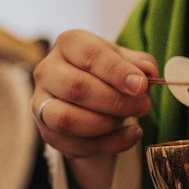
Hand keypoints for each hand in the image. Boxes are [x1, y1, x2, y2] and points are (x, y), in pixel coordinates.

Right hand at [32, 30, 158, 157]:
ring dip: (106, 124)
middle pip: (76, 87)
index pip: (89, 55)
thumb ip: (140, 64)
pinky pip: (74, 145)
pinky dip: (108, 144)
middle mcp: (47, 70)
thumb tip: (147, 72)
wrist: (93, 99)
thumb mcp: (128, 61)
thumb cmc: (109, 73)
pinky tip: (129, 135)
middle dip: (115, 101)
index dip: (116, 71)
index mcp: (69, 44)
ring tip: (132, 120)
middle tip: (143, 105)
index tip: (140, 85)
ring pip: (66, 119)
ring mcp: (41, 103)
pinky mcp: (47, 132)